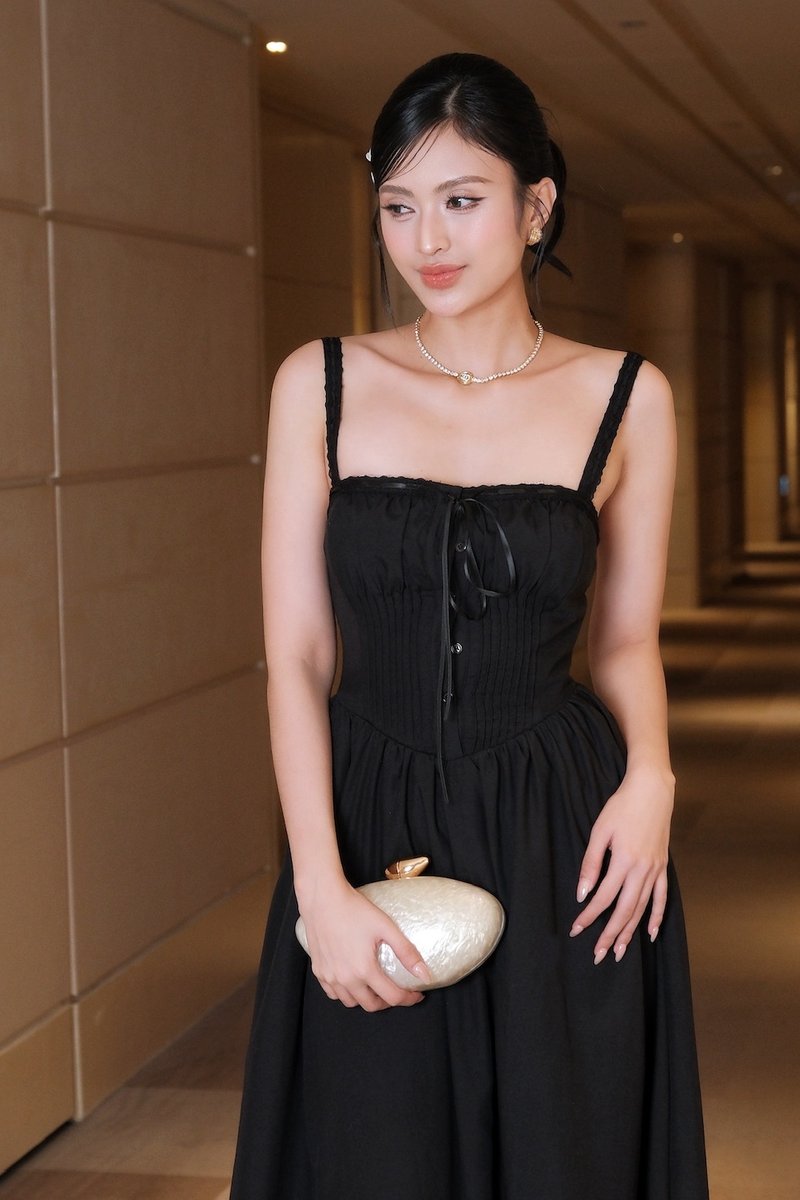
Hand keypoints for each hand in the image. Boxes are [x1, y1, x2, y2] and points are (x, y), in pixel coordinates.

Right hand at [299, 878, 431, 1010]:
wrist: (323, 899)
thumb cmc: (354, 910)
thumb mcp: (386, 927)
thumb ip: (406, 952)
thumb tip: (424, 975)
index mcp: (364, 970)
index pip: (392, 998)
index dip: (408, 999)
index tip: (417, 994)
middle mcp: (345, 979)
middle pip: (371, 1005)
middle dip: (388, 1001)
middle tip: (397, 990)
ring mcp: (329, 976)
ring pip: (351, 1002)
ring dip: (366, 999)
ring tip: (376, 987)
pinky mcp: (318, 970)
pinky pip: (333, 993)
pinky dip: (346, 993)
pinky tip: (353, 981)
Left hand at [569, 767, 673, 962]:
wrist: (652, 791)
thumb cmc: (621, 807)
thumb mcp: (600, 831)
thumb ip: (591, 863)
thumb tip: (582, 893)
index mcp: (623, 861)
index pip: (603, 898)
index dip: (589, 916)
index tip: (577, 930)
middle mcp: (641, 870)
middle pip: (624, 911)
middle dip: (610, 934)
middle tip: (599, 954)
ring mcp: (655, 870)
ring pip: (642, 909)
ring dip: (630, 932)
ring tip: (621, 951)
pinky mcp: (663, 867)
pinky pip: (661, 897)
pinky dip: (657, 916)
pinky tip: (650, 933)